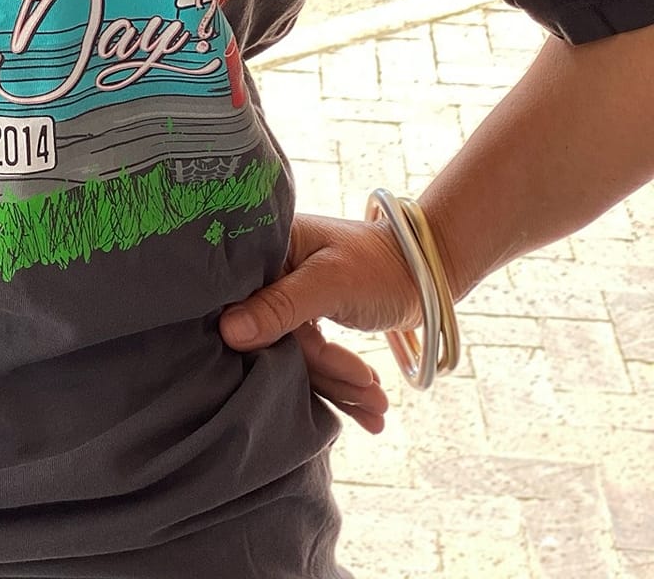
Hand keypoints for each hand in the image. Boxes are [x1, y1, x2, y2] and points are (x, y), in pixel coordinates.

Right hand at [220, 213, 423, 432]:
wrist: (427, 270)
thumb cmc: (378, 263)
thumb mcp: (330, 283)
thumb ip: (280, 307)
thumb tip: (228, 333)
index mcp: (266, 249)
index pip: (244, 302)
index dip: (260, 340)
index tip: (287, 374)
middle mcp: (271, 272)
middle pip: (275, 335)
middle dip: (324, 372)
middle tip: (366, 392)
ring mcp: (289, 297)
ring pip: (298, 353)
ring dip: (340, 384)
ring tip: (379, 404)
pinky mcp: (307, 319)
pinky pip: (314, 357)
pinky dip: (342, 381)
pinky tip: (369, 406)